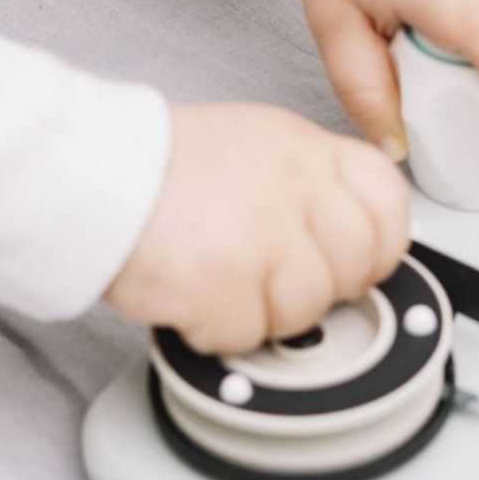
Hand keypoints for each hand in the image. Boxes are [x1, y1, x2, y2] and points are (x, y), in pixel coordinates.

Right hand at [104, 102, 411, 353]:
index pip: (388, 202)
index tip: (357, 263)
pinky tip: (194, 296)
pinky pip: (246, 336)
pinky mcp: (224, 286)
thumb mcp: (255, 143)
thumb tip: (348, 236)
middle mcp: (294, 189)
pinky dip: (216, 330)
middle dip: (319, 289)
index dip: (379, 246)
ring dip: (262, 313)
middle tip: (273, 279)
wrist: (90, 174)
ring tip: (222, 282)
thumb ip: (309, 184)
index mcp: (306, 150)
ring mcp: (262, 239)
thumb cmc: (159, 166)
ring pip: (305, 311)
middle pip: (354, 268)